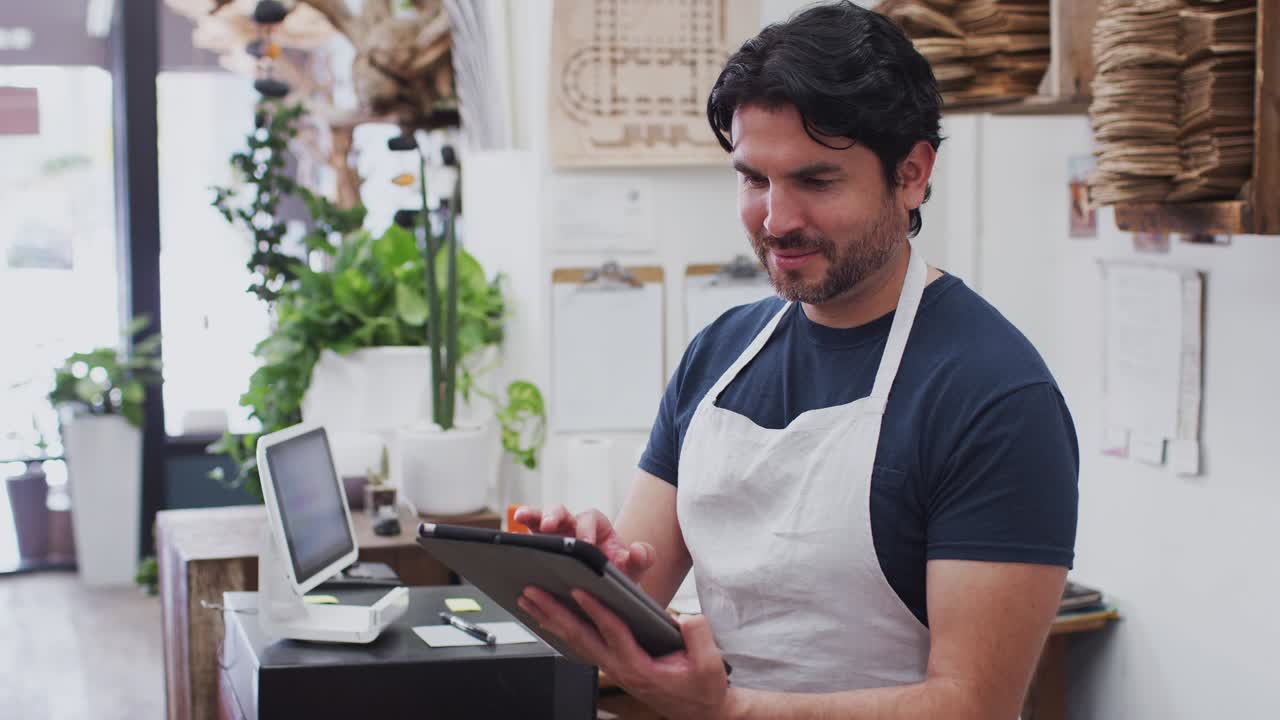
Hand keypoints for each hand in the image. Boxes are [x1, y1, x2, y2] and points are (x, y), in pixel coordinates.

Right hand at [513, 504, 654, 582]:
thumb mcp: (633, 569)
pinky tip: (511, 534)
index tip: (585, 544)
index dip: (587, 529)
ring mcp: (554, 535)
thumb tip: (637, 550)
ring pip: (541, 519)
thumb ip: (642, 558)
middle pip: (562, 511)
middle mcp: (573, 526)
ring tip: (521, 518)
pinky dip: (519, 531)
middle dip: (555, 516)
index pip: (591, 519)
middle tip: (551, 527)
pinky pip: (528, 534)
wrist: (604, 590)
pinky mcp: (540, 545)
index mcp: (597, 528)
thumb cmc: (617, 575)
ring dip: (531, 516)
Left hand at [518, 586, 736, 719]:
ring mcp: (614, 668)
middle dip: (554, 613)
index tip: (579, 590)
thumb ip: (698, 637)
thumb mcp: (709, 664)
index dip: (595, 610)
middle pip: (580, 637)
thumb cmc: (702, 688)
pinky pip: (582, 645)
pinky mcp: (614, 665)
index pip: (612, 633)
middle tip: (532, 592)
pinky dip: (562, 629)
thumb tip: (686, 617)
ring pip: (575, 642)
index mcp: (640, 667)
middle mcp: (620, 668)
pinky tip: (548, 619)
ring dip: (551, 619)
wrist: (700, 711)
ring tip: (529, 600)